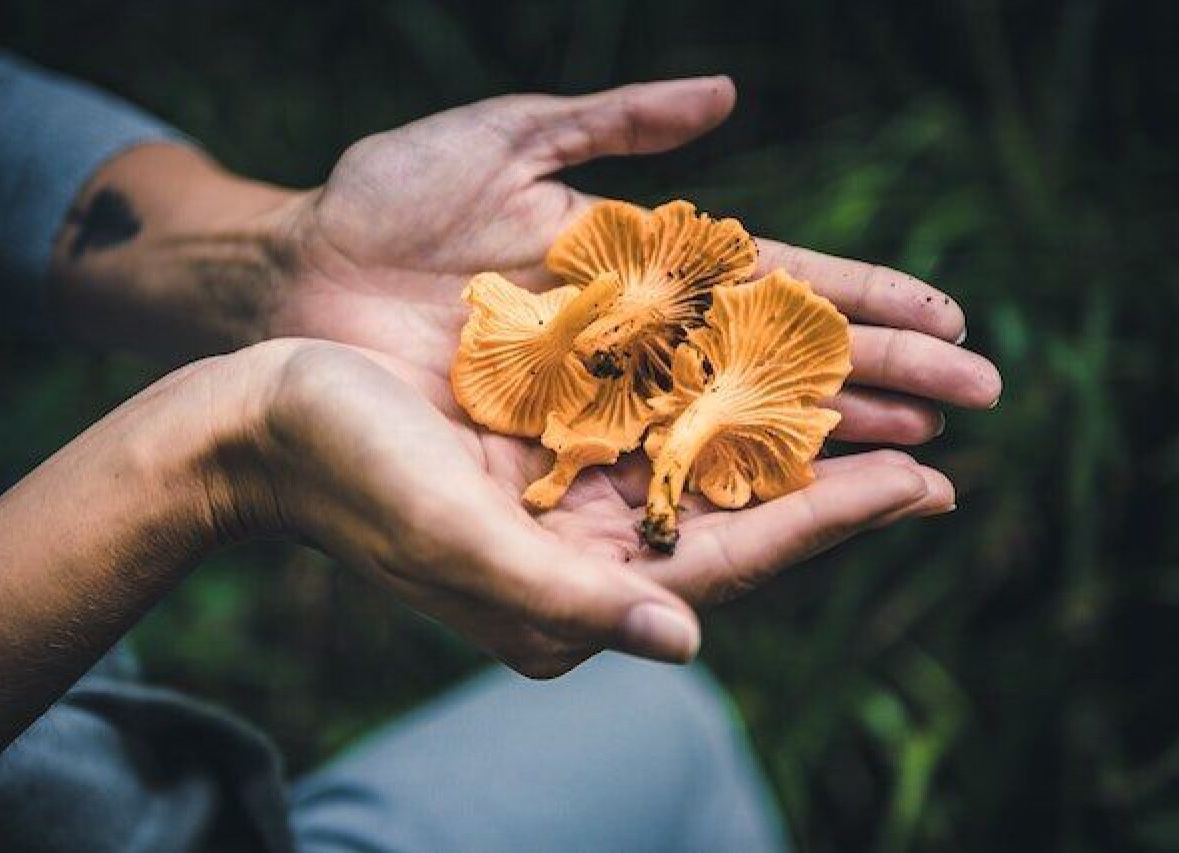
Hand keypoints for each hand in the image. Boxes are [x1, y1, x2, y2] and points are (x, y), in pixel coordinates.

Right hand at [210, 338, 954, 676]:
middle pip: (734, 524)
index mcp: (563, 597)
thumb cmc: (346, 475)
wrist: (260, 423)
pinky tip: (765, 379)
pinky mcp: (544, 455)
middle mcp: (576, 558)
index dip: (828, 525)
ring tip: (875, 414)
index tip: (923, 488)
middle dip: (833, 490)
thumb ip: (565, 597)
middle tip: (934, 455)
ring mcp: (562, 505)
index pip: (726, 567)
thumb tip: (685, 643)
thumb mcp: (454, 538)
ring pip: (705, 474)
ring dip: (788, 445)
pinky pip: (655, 432)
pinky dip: (717, 408)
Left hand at [272, 76, 1002, 445]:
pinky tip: (799, 502)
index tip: (948, 319)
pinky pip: (649, 471)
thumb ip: (612, 120)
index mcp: (637, 260)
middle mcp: (633, 338)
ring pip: (732, 423)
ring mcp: (597, 399)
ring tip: (920, 458)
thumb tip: (727, 95)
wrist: (295, 278)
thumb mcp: (503, 139)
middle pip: (774, 360)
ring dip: (828, 439)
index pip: (775, 279)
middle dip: (876, 377)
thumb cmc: (388, 200)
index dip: (862, 297)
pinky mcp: (550, 448)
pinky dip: (723, 484)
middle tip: (975, 401)